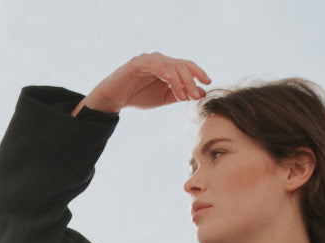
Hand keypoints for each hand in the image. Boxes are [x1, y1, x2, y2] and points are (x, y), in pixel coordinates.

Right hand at [73, 53, 210, 114]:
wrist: (116, 99)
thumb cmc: (139, 96)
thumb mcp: (165, 98)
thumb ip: (182, 94)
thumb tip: (201, 92)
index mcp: (168, 68)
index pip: (186, 66)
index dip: (198, 72)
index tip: (208, 82)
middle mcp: (160, 61)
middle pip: (181, 65)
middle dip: (190, 80)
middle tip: (194, 95)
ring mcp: (149, 60)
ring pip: (169, 65)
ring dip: (178, 80)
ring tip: (182, 96)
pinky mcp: (137, 63)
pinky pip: (153, 63)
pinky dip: (163, 70)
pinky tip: (169, 79)